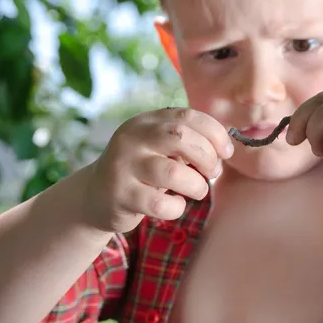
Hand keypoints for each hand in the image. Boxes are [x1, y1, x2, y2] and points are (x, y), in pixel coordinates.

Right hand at [83, 108, 233, 232]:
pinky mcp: (120, 196)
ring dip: (197, 185)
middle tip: (212, 172)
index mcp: (146, 121)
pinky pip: (160, 204)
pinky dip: (177, 207)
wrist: (95, 196)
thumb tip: (224, 149)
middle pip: (181, 137)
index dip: (215, 133)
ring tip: (198, 190)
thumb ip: (187, 141)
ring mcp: (124, 166)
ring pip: (173, 173)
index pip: (188, 115)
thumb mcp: (160, 148)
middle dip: (207, 156)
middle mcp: (132, 138)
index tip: (227, 152)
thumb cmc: (142, 170)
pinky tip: (175, 206)